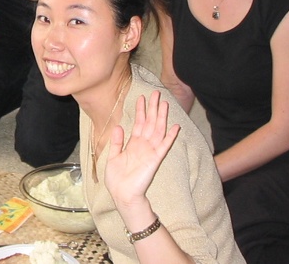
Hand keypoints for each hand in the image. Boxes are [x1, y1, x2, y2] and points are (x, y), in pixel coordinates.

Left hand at [104, 91, 179, 208]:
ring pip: (157, 130)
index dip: (140, 110)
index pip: (139, 123)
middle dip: (153, 108)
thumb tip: (118, 125)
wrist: (123, 195)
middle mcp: (143, 145)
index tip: (142, 97)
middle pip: (150, 123)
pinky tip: (175, 126)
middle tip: (156, 93)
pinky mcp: (155, 160)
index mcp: (133, 144)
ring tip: (165, 103)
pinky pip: (164, 146)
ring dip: (161, 117)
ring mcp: (150, 151)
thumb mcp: (113, 157)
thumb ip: (117, 142)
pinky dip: (170, 136)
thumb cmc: (118, 180)